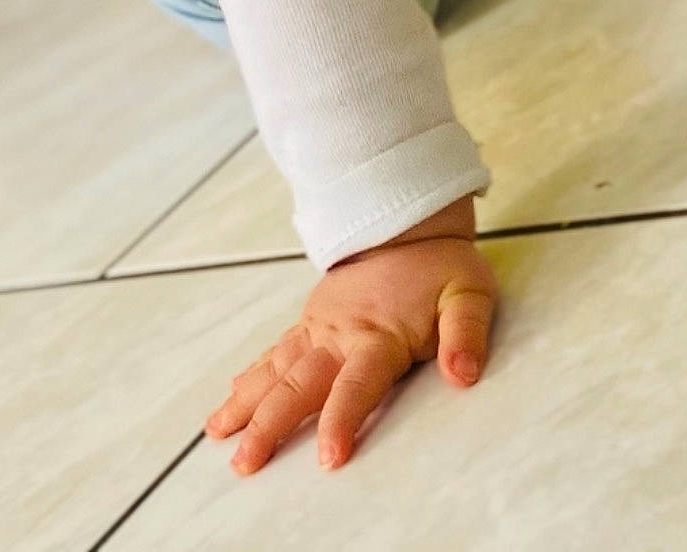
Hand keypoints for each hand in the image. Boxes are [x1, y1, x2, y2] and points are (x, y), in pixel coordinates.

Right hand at [205, 196, 496, 474]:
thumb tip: (464, 374)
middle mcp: (340, 334)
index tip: (328, 457)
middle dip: (270, 425)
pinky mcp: (310, 320)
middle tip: (245, 463)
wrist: (406, 223)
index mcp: (378, 335)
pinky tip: (230, 399)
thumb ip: (466, 335)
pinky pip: (275, 350)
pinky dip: (251, 376)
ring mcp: (319, 326)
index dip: (342, 420)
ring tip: (217, 434)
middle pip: (299, 384)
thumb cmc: (440, 267)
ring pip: (276, 369)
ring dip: (247, 403)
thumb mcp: (469, 294)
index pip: (357, 384)